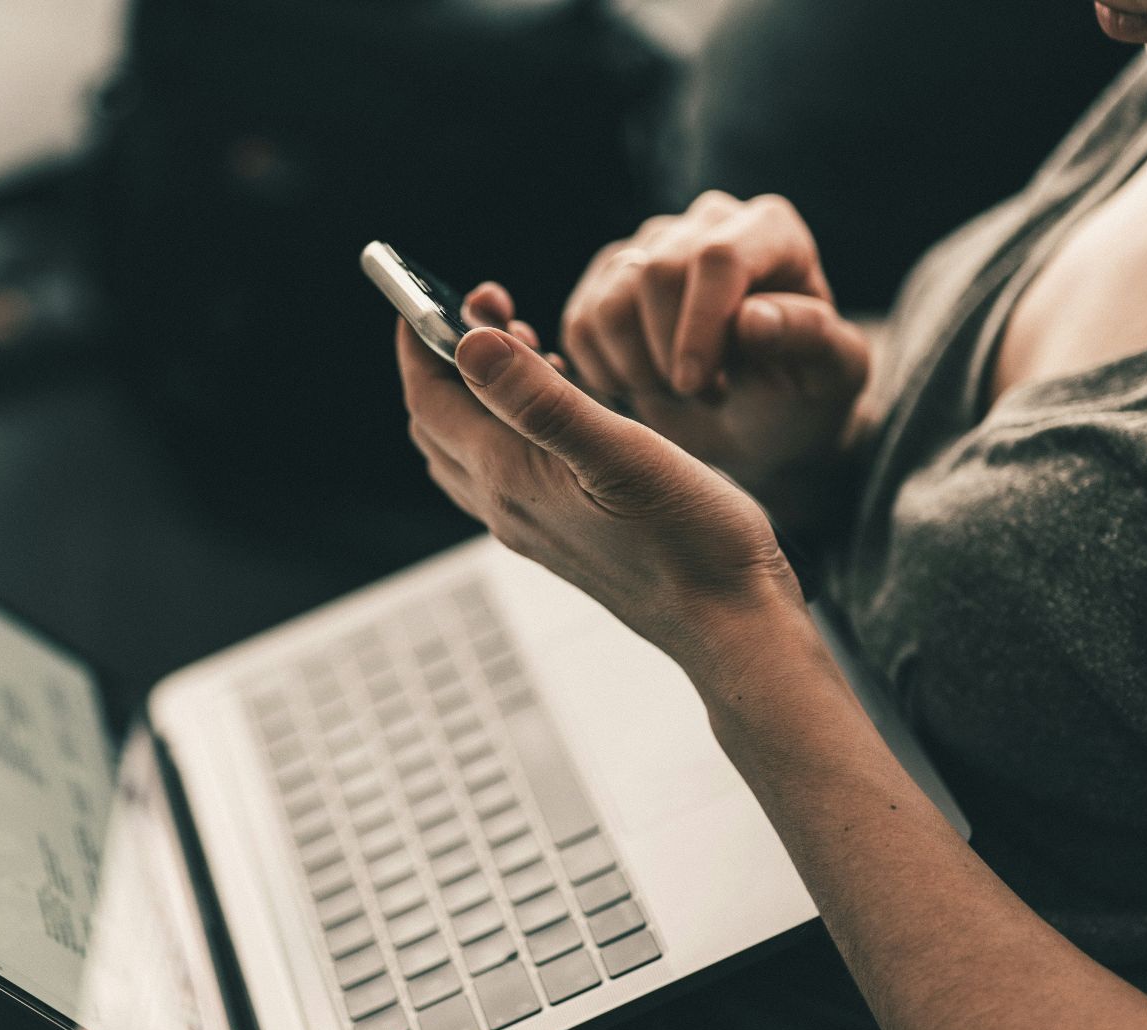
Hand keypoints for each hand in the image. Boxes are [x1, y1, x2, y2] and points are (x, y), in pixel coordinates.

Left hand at [398, 317, 804, 670]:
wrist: (729, 621)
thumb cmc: (690, 539)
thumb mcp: (619, 451)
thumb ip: (540, 398)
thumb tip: (471, 343)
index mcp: (509, 477)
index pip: (428, 398)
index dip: (418, 340)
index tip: (421, 291)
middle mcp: (507, 505)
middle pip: (439, 422)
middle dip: (444, 359)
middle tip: (486, 308)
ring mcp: (533, 525)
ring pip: (471, 446)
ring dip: (479, 390)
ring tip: (523, 342)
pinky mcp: (563, 534)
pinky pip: (509, 468)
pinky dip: (513, 423)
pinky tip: (563, 402)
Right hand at [559, 192, 870, 504]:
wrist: (761, 416)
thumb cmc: (803, 392)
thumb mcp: (831, 376)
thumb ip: (808, 339)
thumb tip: (752, 318)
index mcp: (772, 231)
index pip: (719, 258)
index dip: (699, 325)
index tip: (696, 386)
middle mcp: (708, 220)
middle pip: (655, 273)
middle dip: (668, 354)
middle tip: (703, 397)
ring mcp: (652, 244)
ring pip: (609, 302)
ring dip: (636, 369)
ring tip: (680, 392)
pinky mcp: (608, 277)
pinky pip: (581, 324)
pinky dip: (604, 372)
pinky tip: (645, 388)